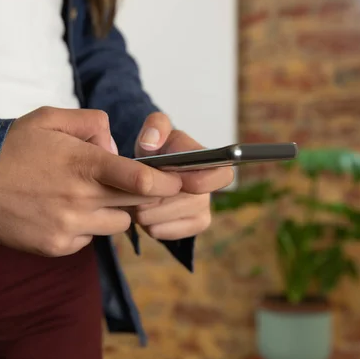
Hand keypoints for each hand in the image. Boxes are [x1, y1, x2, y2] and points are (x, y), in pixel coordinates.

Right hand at [0, 107, 181, 256]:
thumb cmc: (11, 147)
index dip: (168, 182)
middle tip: (133, 183)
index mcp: (83, 164)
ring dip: (113, 210)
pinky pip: (90, 238)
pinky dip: (88, 226)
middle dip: (144, 195)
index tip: (179, 180)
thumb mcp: (50, 118)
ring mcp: (69, 227)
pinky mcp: (57, 246)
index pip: (141, 179)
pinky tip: (64, 210)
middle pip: (137, 204)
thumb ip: (91, 124)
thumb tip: (114, 147)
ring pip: (117, 224)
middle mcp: (80, 199)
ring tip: (85, 193)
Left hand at [132, 112, 233, 239]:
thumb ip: (155, 126)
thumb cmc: (156, 150)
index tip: (181, 182)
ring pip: (174, 217)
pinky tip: (146, 216)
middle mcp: (211, 183)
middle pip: (190, 201)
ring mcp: (204, 205)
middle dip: (159, 198)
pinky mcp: (195, 224)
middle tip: (137, 193)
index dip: (204, 182)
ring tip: (137, 202)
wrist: (147, 173)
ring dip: (149, 212)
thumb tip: (152, 141)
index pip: (223, 175)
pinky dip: (153, 226)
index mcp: (207, 159)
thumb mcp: (153, 132)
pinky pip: (169, 231)